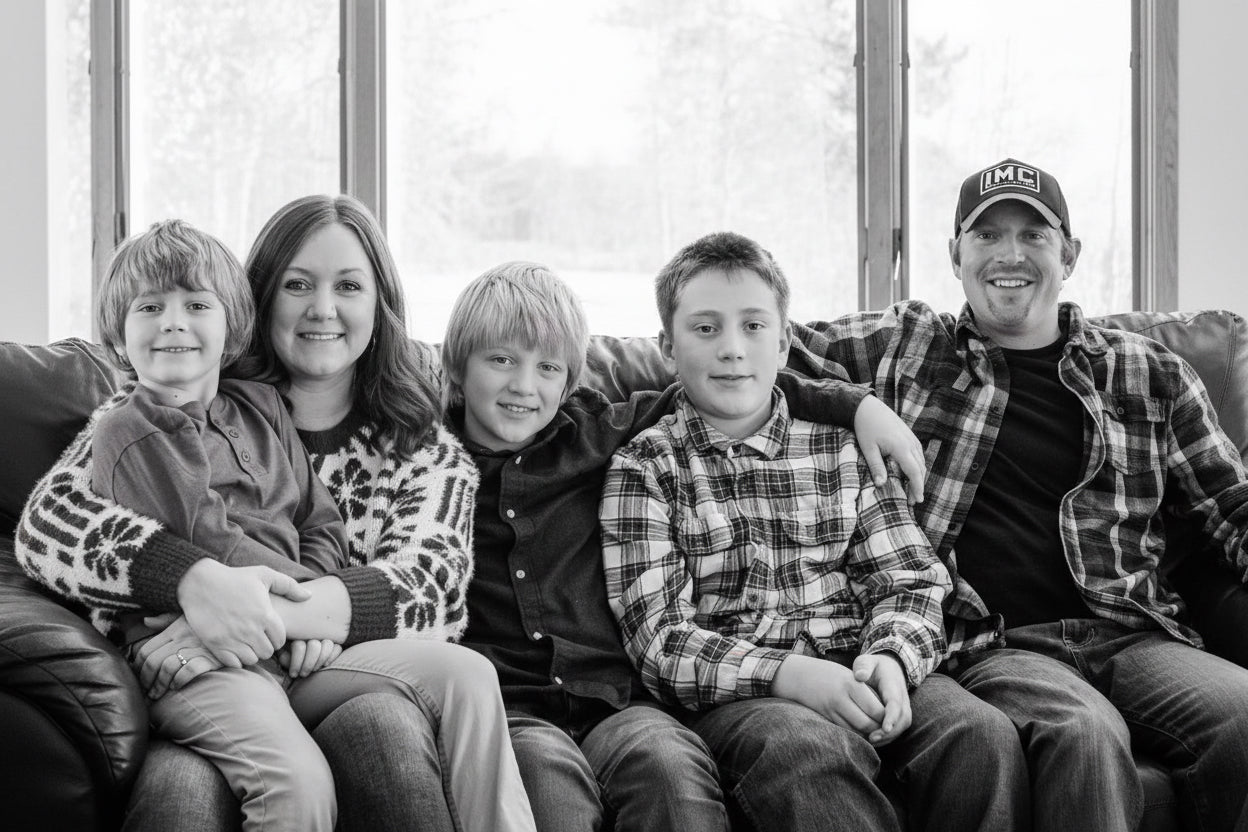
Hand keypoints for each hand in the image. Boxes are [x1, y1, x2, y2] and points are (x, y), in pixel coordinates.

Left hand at [134, 614, 224, 699]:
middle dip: (146, 680)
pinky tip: (177, 686)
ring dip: (160, 685)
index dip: (137, 667)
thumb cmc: (213, 624)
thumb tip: (146, 620)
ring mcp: (198, 647)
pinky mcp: (212, 657)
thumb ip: (166, 620)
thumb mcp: (188, 617)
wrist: (241, 628)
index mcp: (175, 629)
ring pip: (168, 668)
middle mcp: (183, 638)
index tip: (137, 678)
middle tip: (146, 693)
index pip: (147, 649)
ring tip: (157, 695)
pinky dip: (180, 680)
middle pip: (154, 661)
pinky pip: (190, 670)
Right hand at [176, 559, 310, 666]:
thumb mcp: (264, 574)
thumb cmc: (235, 577)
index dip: (276, 637)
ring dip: (250, 654)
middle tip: (256, 638)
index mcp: (265, 615)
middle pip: (267, 652)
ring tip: (245, 643)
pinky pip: (233, 664)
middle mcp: (251, 629)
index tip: (267, 631)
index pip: (280, 640)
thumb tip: (309, 596)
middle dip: (264, 647)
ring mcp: (232, 638)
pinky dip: (235, 659)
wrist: (200, 582)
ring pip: (251, 659)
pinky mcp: (216, 644)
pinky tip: (233, 648)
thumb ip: (289, 586)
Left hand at [279, 639, 342, 677]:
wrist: (299, 664)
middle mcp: (310, 633)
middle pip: (314, 646)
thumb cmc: (289, 661)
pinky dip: (332, 656)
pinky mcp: (334, 644)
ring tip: (314, 670)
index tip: (293, 674)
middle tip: (303, 674)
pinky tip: (325, 665)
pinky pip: (337, 648)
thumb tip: (286, 656)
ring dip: (320, 660)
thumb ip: (284, 656)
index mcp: (296, 635)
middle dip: (308, 664)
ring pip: (327, 644)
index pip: (299, 646)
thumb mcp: (284, 658)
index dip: (297, 661)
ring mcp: (323, 637)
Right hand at [772, 654, 885, 736]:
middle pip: (867, 723)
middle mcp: (841, 698)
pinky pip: (845, 731)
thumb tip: (884, 713)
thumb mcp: (848, 676)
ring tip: (873, 732)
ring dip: (867, 734)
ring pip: (856, 731)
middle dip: (878, 730)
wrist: (797, 675)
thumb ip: (864, 692)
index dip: (886, 718)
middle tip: (883, 729)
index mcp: (851, 684)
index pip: (877, 709)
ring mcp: (831, 709)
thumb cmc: (827, 674)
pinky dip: (855, 734)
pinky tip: (858, 731)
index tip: (889, 717)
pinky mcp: (824, 718)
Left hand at [852, 395, 925, 503]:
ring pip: (921, 461)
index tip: (917, 500)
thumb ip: (876, 467)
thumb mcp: (868, 449)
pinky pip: (919, 454)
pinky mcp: (910, 435)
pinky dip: (917, 466)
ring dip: (919, 476)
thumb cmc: (865, 428)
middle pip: (920, 469)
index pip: (914, 472)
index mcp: (901, 447)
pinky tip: (910, 473)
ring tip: (911, 489)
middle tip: (912, 500)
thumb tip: (881, 485)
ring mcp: (911, 438)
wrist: (867, 407)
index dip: (917, 487)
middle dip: (918, 485)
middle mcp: (910, 443)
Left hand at [853, 652, 911, 745]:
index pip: (896, 703)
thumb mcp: (866, 661)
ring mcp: (903, 707)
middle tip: (872, 738)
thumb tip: (860, 676)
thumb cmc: (873, 666)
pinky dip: (888, 737)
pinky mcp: (900, 714)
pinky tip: (873, 741)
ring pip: (902, 725)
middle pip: (903, 718)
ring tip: (871, 741)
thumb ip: (863, 666)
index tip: (885, 728)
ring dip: (889, 736)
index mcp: (893, 685)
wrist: (888, 668)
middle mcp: (902, 698)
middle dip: (890, 731)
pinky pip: (898, 728)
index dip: (892, 716)